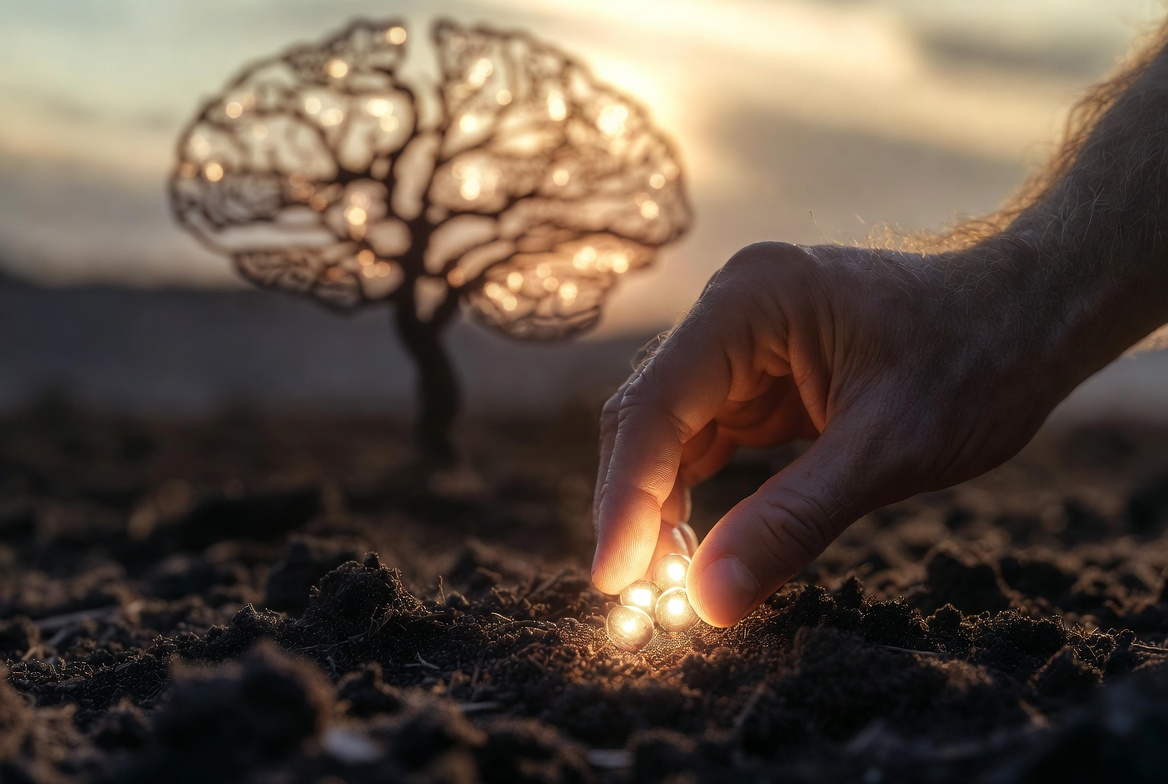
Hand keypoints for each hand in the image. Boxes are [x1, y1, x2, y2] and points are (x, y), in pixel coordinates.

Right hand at [592, 241, 1088, 626]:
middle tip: (637, 597)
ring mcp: (741, 341)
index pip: (657, 406)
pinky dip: (693, 493)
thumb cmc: (974, 360)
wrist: (1029, 319)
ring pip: (668, 433)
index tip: (613, 579)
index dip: (627, 497)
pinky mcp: (758, 373)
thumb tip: (709, 601)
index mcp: (750, 301)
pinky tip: (693, 544)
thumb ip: (792, 522)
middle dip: (637, 506)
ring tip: (663, 583)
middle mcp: (731, 311)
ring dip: (660, 506)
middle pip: (648, 417)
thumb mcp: (887, 450)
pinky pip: (705, 438)